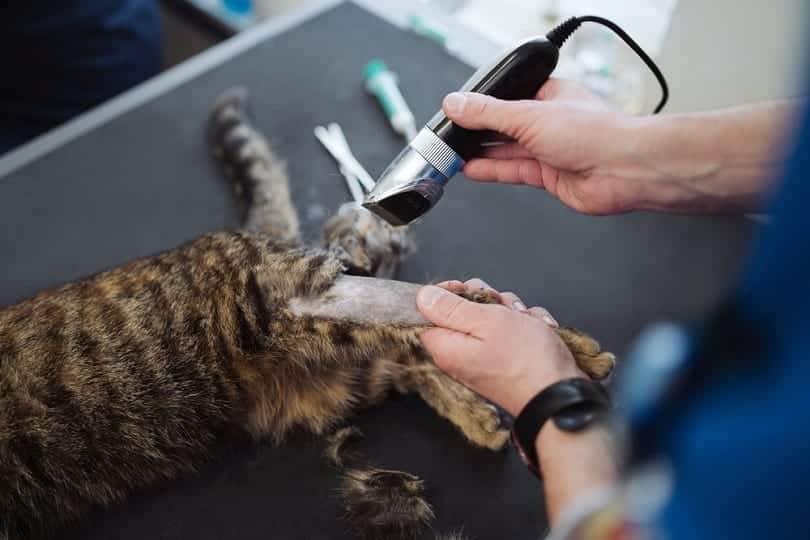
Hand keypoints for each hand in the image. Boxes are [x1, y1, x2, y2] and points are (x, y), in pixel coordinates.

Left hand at [416, 279, 584, 416]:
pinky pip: (509, 331)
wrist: (561, 393)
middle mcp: (460, 355)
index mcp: (446, 347)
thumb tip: (423, 296)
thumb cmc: (526, 361)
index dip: (446, 294)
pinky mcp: (504, 360)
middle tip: (501, 307)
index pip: (428, 312)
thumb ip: (451, 307)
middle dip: (487, 301)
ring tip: (525, 321)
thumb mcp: (486, 321)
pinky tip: (538, 328)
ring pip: (490, 317)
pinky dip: (525, 325)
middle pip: (462, 311)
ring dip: (511, 312)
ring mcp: (483, 358)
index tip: (466, 290)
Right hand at [444, 80, 793, 214]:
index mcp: (548, 95)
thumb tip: (457, 104)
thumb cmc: (596, 134)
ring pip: (506, 150)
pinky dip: (491, 170)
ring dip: (480, 154)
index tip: (454, 114)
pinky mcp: (549, 175)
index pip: (505, 98)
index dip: (479, 106)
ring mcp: (549, 149)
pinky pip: (513, 170)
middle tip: (447, 139)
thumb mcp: (530, 115)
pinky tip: (471, 170)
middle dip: (476, 133)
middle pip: (502, 126)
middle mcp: (549, 121)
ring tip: (451, 156)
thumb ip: (488, 113)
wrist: (625, 170)